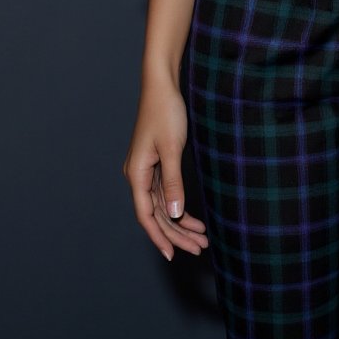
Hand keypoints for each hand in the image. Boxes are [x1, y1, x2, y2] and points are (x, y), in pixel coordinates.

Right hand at [122, 74, 208, 260]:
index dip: (159, 237)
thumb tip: (175, 214)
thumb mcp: (172, 148)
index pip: (146, 215)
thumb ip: (173, 182)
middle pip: (156, 214)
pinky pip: (166, 192)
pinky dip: (179, 206)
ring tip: (201, 238)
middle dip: (177, 233)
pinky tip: (191, 217)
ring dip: (180, 222)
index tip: (173, 254)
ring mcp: (147, 170)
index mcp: (137, 174)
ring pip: (163, 205)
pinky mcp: (157, 163)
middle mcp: (138, 175)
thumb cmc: (165, 111)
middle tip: (199, 248)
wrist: (162, 84)